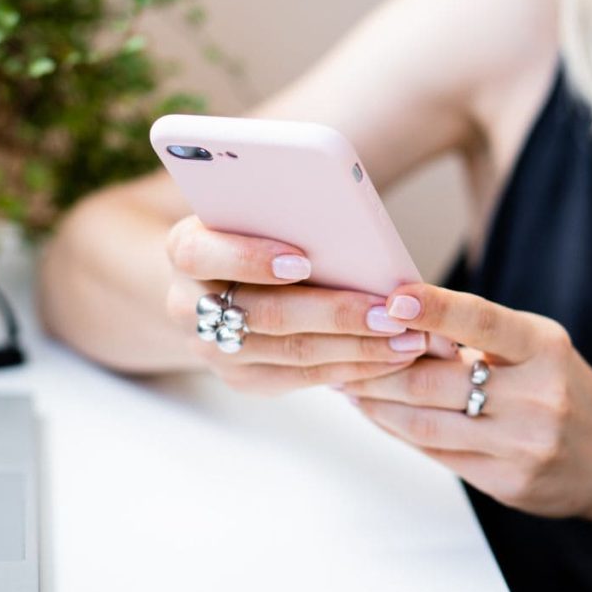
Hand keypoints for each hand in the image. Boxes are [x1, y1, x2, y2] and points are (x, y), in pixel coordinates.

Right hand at [164, 216, 430, 394]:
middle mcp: (187, 304)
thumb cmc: (252, 232)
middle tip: (389, 311)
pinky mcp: (241, 379)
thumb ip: (283, 214)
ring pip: (291, 351)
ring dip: (357, 347)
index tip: (303, 259)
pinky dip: (351, 367)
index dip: (251, 258)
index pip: (203, 253)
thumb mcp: (254, 212)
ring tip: (407, 337)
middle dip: (334, 313)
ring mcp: (212, 349)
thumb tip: (348, 225)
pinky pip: (302, 378)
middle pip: (264, 312)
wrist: (218, 283)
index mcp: (184, 248)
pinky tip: (391, 356)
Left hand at [342, 283, 591, 519]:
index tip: (392, 298)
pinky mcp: (508, 483)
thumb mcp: (535, 348)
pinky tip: (377, 415)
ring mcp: (523, 446)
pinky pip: (436, 454)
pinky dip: (398, 431)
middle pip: (436, 381)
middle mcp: (538, 397)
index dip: (435, 309)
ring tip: (346, 384)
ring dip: (376, 403)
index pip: (483, 322)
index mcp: (544, 349)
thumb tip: (396, 317)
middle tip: (340, 351)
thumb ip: (477, 336)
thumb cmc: (560, 386)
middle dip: (379, 367)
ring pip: (426, 424)